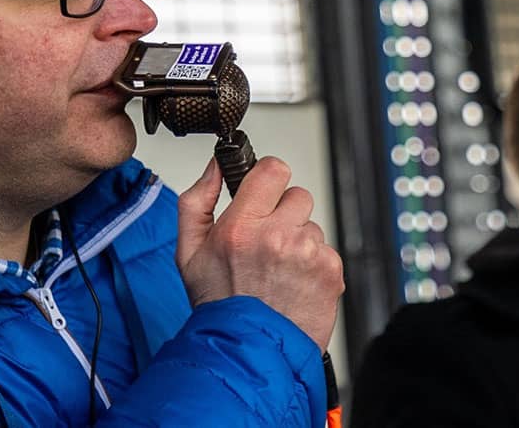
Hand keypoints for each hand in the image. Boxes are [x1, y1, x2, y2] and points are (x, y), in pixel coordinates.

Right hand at [176, 156, 344, 351]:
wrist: (249, 352)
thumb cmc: (220, 306)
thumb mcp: (188, 252)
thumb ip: (197, 201)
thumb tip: (215, 167)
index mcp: (241, 227)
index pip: (273, 169)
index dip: (268, 178)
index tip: (264, 191)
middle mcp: (277, 236)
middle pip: (297, 195)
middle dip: (284, 213)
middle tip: (267, 242)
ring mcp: (307, 253)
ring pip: (311, 225)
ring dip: (298, 241)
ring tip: (278, 270)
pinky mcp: (330, 270)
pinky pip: (325, 250)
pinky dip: (313, 264)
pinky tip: (294, 283)